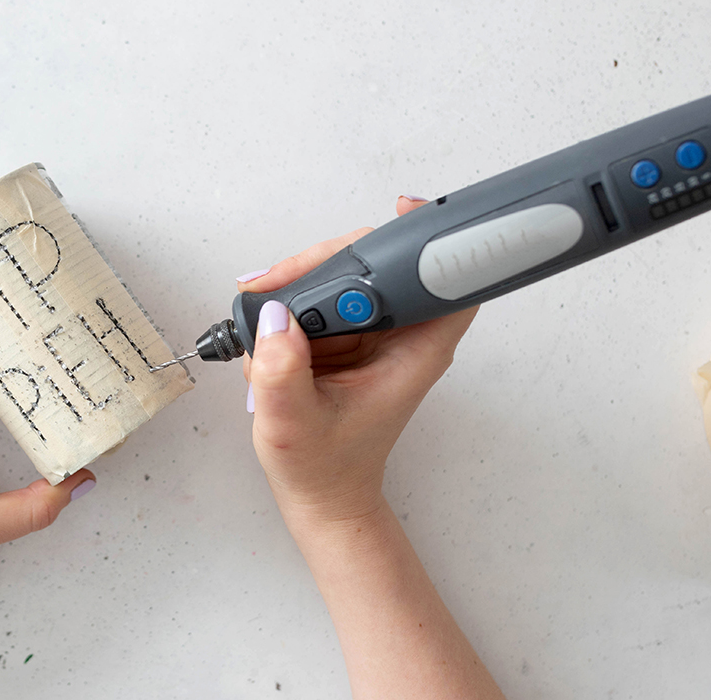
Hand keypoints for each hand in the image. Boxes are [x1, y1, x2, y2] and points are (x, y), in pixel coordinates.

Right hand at [241, 197, 476, 527]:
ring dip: (295, 287)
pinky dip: (287, 309)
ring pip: (341, 274)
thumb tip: (275, 319)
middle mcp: (399, 335)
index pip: (445, 280)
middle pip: (377, 262)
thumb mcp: (293, 426)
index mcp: (414, 351)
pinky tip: (268, 342)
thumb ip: (282, 374)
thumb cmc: (324, 469)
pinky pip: (318, 298)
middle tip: (276, 285)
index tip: (400, 214)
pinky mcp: (345, 336)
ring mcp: (371, 333)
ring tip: (265, 327)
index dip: (430, 239)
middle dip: (321, 263)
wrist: (320, 497)